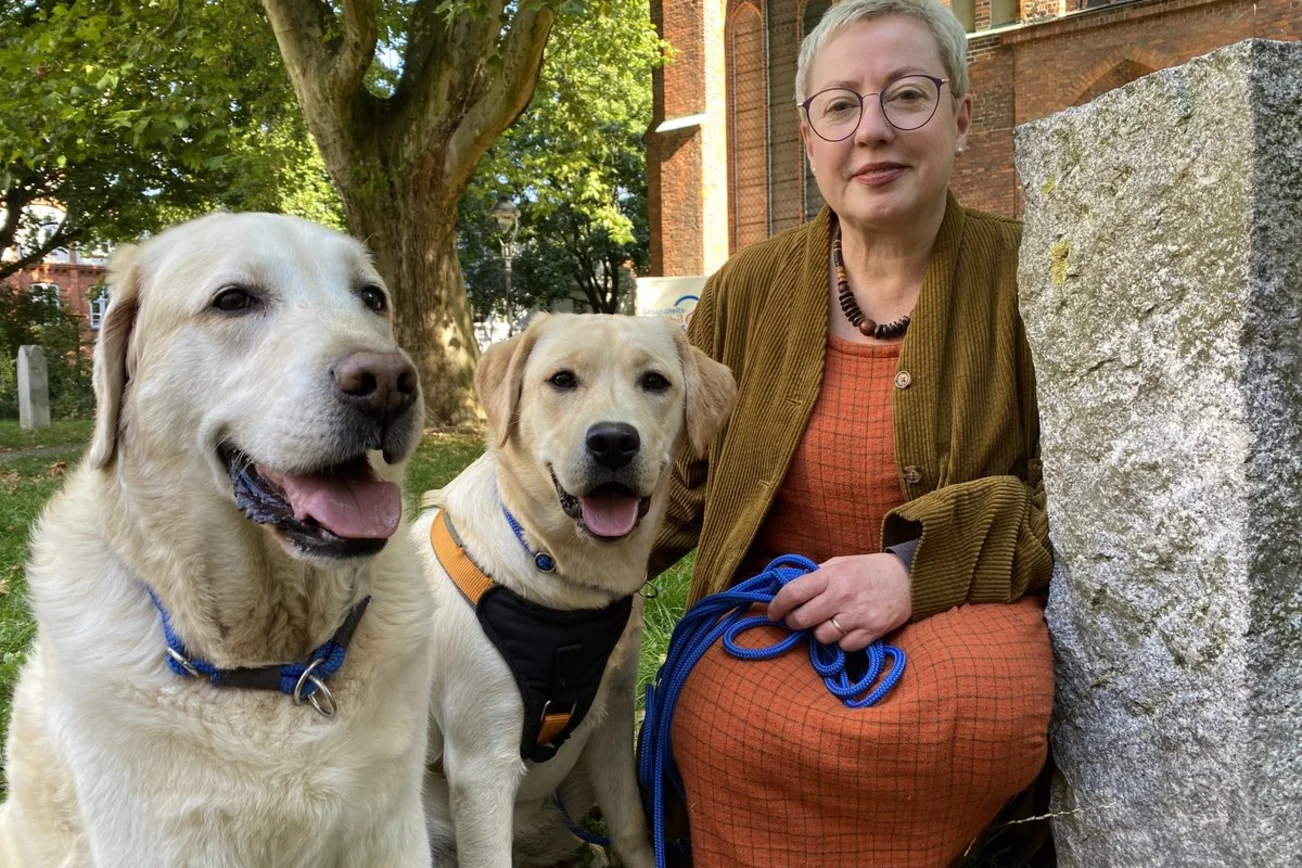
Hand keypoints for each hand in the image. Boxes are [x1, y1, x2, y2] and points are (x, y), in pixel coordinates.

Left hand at [767, 553, 911, 651]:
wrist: (909, 579)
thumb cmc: (870, 569)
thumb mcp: (841, 563)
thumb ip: (816, 574)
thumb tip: (788, 584)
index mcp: (832, 576)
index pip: (793, 592)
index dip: (777, 605)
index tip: (773, 612)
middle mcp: (842, 596)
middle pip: (802, 619)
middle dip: (794, 622)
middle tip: (797, 620)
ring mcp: (857, 616)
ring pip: (822, 636)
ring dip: (820, 632)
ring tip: (829, 622)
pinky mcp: (872, 632)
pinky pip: (844, 647)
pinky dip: (842, 642)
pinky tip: (848, 629)